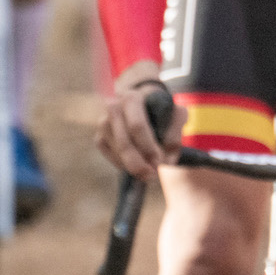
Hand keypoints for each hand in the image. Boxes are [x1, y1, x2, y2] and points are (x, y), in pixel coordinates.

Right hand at [98, 59, 182, 181]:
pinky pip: (110, 156)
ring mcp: (103, 123)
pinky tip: (136, 167)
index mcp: (132, 98)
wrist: (142, 103)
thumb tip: (167, 159)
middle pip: (124, 142)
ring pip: (116, 151)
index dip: (148, 147)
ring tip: (148, 174)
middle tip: (153, 175)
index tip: (159, 162)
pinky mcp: (99, 137)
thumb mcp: (176, 114)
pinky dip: (123, 165)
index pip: (136, 126)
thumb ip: (175, 133)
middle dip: (139, 163)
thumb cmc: (161, 110)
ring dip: (132, 166)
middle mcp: (113, 108)